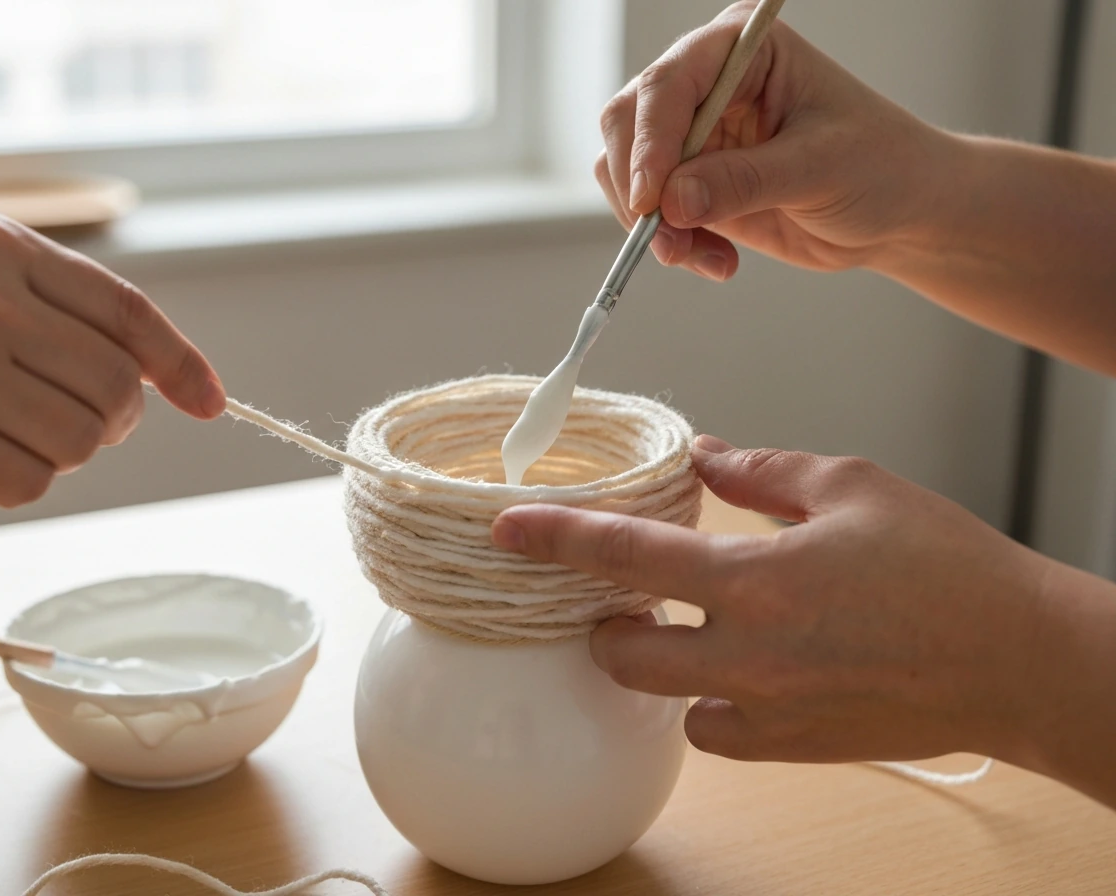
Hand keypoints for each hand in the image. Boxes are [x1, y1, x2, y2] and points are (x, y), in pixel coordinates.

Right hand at [0, 209, 225, 506]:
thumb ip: (56, 297)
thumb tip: (156, 372)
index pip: (126, 313)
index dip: (181, 363)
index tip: (210, 402)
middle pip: (115, 388)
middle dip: (115, 415)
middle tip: (80, 413)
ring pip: (82, 441)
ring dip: (68, 447)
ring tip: (14, 424)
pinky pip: (28, 483)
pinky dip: (20, 477)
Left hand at [491, 437, 1057, 767]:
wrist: (1016, 659)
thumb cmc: (945, 568)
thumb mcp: (851, 486)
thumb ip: (761, 472)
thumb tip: (705, 458)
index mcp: (756, 576)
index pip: (624, 555)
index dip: (556, 538)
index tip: (507, 529)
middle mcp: (750, 651)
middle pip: (618, 652)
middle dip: (603, 623)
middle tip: (624, 596)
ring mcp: (769, 708)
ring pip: (663, 698)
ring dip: (659, 663)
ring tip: (690, 629)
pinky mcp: (793, 745)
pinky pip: (716, 732)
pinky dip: (711, 702)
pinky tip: (741, 669)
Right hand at [597, 1, 949, 279]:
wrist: (898, 211)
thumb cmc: (880, 165)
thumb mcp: (819, 168)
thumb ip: (744, 181)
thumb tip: (672, 202)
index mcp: (741, 51)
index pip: (668, 85)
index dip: (650, 142)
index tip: (652, 200)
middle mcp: (706, 84)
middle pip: (628, 124)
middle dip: (641, 188)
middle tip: (671, 241)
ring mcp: (694, 135)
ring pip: (626, 173)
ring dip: (655, 225)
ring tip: (706, 256)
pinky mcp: (690, 183)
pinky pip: (649, 213)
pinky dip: (672, 244)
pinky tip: (718, 260)